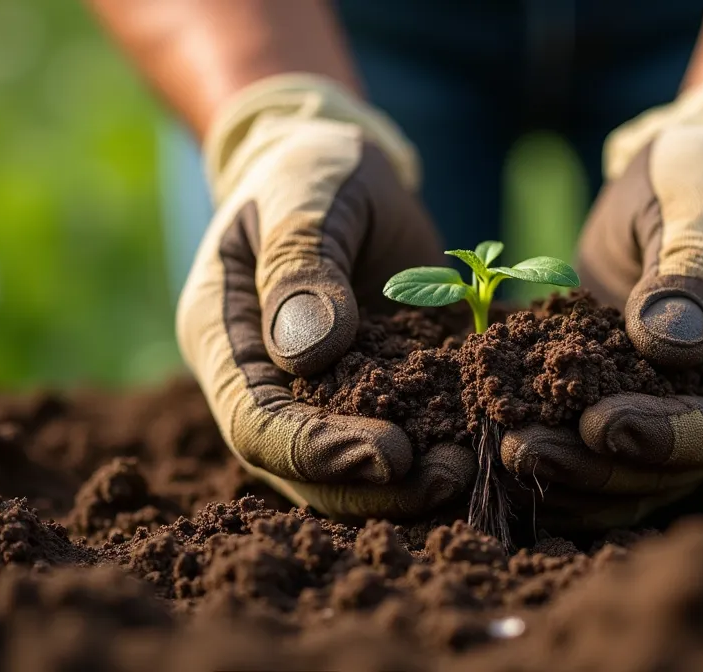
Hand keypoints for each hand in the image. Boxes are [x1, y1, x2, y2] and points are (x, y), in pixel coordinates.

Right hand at [177, 75, 474, 519]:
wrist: (339, 168)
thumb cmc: (313, 169)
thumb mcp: (305, 196)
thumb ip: (301, 264)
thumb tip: (307, 353)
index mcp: (223, 335)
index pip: (255, 422)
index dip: (316, 452)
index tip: (390, 454)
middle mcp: (259, 380)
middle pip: (299, 467)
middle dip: (371, 485)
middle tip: (447, 477)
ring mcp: (312, 394)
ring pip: (344, 469)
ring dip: (403, 486)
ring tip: (468, 472)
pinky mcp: (365, 392)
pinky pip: (390, 434)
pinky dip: (431, 450)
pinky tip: (479, 448)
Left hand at [501, 85, 702, 527]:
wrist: (691, 171)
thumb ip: (696, 265)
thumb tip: (667, 346)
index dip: (669, 439)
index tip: (598, 427)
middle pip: (678, 465)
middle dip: (600, 468)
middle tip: (521, 451)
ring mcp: (689, 402)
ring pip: (639, 473)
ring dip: (574, 476)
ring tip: (505, 457)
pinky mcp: (640, 397)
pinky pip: (608, 450)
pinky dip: (564, 459)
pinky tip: (508, 455)